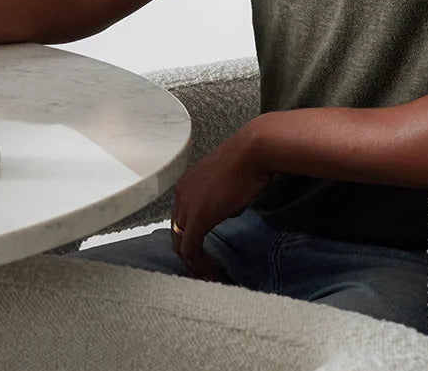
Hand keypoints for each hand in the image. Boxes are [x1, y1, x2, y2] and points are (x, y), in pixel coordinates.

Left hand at [169, 123, 271, 280]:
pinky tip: (213, 272)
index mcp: (187, 185)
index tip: (206, 255)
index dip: (191, 240)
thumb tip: (226, 212)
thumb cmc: (247, 163)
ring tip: (210, 274)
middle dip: (189, 255)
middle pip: (176, 233)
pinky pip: (190, 248)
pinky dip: (199, 264)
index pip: (180, 219)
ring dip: (194, 263)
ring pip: (180, 244)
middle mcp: (181, 194)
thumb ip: (221, 200)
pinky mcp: (198, 216)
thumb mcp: (229, 185)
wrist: (252, 153)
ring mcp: (187, 204)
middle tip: (206, 269)